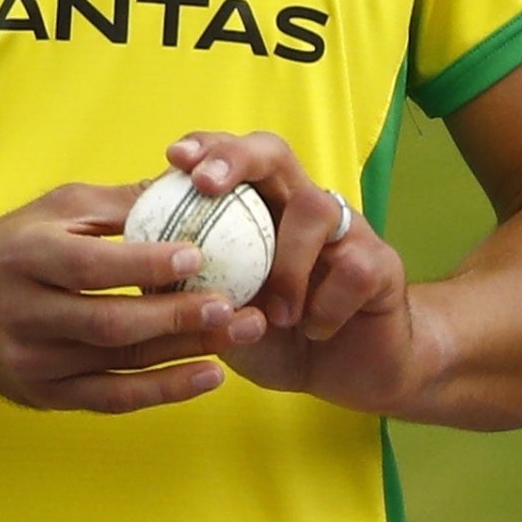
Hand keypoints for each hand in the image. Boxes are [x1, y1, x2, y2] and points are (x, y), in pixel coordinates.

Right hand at [0, 184, 262, 410]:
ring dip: (184, 352)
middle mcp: (25, 315)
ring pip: (117, 363)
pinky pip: (110, 398)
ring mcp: (32, 363)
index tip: (199, 256)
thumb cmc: (12, 246)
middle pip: (108, 323)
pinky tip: (209, 375)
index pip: (90, 267)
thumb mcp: (56, 209)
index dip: (146, 265)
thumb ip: (121, 203)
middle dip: (177, 317)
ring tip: (239, 334)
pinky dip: (162, 391)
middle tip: (234, 304)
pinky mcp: (44, 396)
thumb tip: (190, 184)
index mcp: (27, 258)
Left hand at [164, 131, 424, 414]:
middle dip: (237, 158)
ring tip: (274, 315)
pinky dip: (327, 305)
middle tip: (206, 182)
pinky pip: (355, 268)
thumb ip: (192, 296)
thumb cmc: (282, 340)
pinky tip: (316, 332)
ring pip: (317, 209)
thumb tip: (140, 272)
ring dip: (287, 263)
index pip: (234, 159)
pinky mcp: (382, 263)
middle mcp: (304, 208)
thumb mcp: (224, 320)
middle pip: (276, 154)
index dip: (207, 149)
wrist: (354, 372)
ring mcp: (347, 231)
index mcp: (265, 212)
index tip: (173, 158)